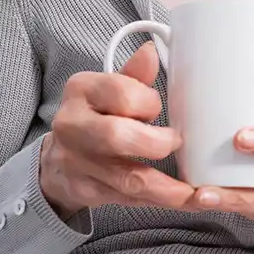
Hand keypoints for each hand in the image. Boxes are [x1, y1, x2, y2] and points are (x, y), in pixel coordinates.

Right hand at [40, 43, 194, 219]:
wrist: (58, 159)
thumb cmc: (96, 115)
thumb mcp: (111, 86)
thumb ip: (134, 74)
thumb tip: (151, 52)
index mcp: (81, 90)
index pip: (121, 92)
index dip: (147, 102)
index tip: (159, 109)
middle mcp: (72, 126)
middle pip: (116, 136)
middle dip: (155, 143)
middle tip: (176, 142)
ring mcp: (77, 162)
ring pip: (126, 177)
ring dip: (166, 185)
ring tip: (194, 189)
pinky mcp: (87, 192)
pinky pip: (129, 199)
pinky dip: (158, 200)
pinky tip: (183, 199)